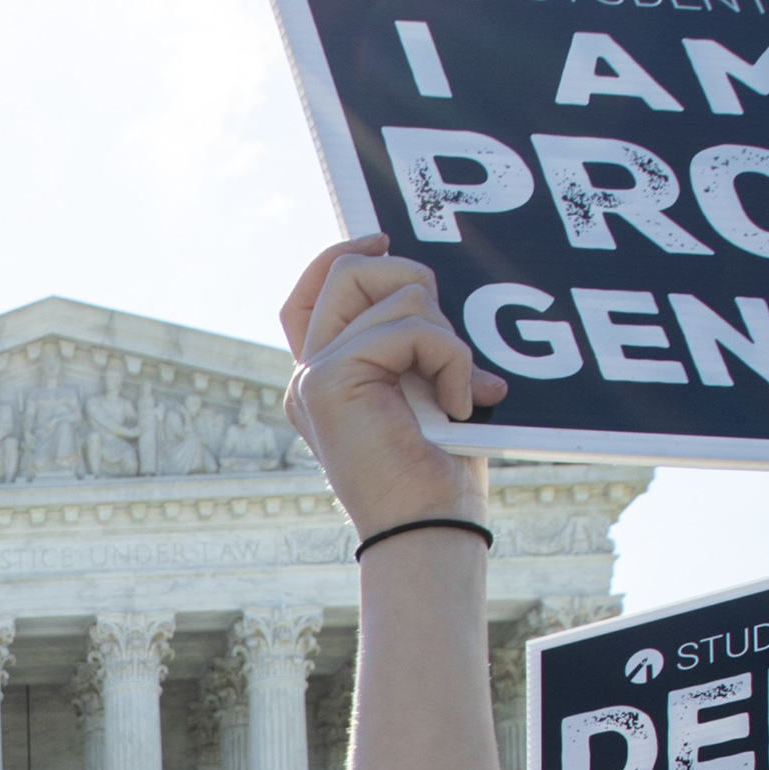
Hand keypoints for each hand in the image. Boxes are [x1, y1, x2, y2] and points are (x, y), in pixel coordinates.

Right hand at [275, 240, 502, 541]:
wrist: (427, 528)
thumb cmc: (437, 471)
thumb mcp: (427, 386)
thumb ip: (415, 339)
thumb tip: (427, 284)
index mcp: (325, 377)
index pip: (310, 293)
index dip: (342, 254)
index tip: (384, 241)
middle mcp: (308, 376)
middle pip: (345, 272)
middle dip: (410, 281)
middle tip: (448, 339)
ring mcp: (312, 377)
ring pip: (389, 292)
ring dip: (445, 335)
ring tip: (459, 390)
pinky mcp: (329, 381)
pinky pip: (407, 328)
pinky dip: (451, 358)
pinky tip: (460, 403)